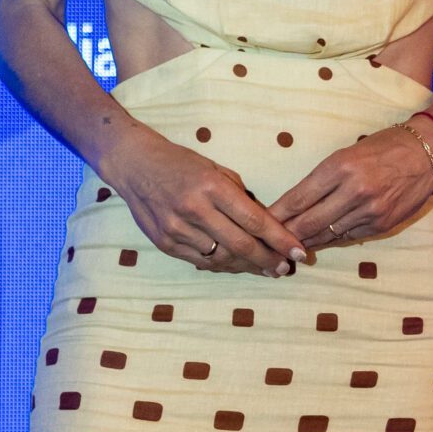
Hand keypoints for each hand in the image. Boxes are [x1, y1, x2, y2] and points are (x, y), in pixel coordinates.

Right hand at [104, 119, 309, 276]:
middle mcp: (194, 209)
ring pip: (221, 258)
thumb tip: (266, 226)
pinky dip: (221, 264)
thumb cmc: (180, 163)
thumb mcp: (215, 169)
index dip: (280, 240)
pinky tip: (235, 263)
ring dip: (246, 266)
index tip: (299, 252)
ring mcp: (176, 228)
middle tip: (285, 268)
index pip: (254, 220)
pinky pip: (200, 261)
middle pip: (241, 244)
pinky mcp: (164, 242)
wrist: (134, 165)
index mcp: (211, 186)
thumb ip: (239, 197)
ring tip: (263, 268)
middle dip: (268, 260)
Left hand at [273, 125, 432, 250]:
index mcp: (339, 167)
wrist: (428, 152)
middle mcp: (353, 190)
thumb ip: (322, 179)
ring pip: (327, 234)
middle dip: (285, 234)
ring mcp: (369, 210)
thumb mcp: (346, 153)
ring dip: (306, 242)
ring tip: (287, 248)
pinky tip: (316, 243)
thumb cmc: (383, 146)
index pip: (298, 198)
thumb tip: (296, 203)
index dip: (277, 214)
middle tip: (268, 243)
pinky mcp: (382, 224)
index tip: (262, 222)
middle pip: (308, 221)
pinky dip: (330, 240)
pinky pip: (348, 238)